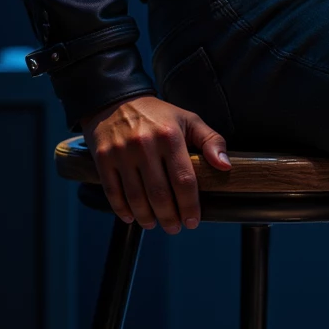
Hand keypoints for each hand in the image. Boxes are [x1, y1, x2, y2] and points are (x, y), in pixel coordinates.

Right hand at [80, 95, 231, 233]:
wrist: (116, 100)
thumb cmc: (157, 114)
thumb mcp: (188, 119)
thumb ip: (211, 141)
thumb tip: (225, 166)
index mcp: (169, 136)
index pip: (184, 180)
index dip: (189, 206)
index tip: (193, 221)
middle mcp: (144, 145)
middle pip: (159, 194)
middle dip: (170, 217)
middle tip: (174, 228)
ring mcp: (121, 153)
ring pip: (136, 198)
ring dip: (147, 218)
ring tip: (155, 224)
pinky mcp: (103, 159)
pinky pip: (113, 192)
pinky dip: (122, 210)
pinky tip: (132, 217)